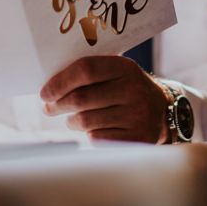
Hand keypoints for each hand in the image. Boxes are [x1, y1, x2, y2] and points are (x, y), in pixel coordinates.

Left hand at [40, 56, 168, 143]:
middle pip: (80, 98)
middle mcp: (133, 90)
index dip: (59, 82)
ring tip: (72, 118)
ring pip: (85, 121)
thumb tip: (50, 83)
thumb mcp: (115, 72)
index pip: (85, 69)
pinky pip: (97, 137)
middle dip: (57, 104)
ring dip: (71, 121)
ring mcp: (136, 115)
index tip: (44, 93)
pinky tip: (93, 128)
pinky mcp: (136, 138)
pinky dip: (88, 134)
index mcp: (125, 67)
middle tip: (48, 108)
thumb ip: (89, 72)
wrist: (161, 112)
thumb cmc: (125, 89)